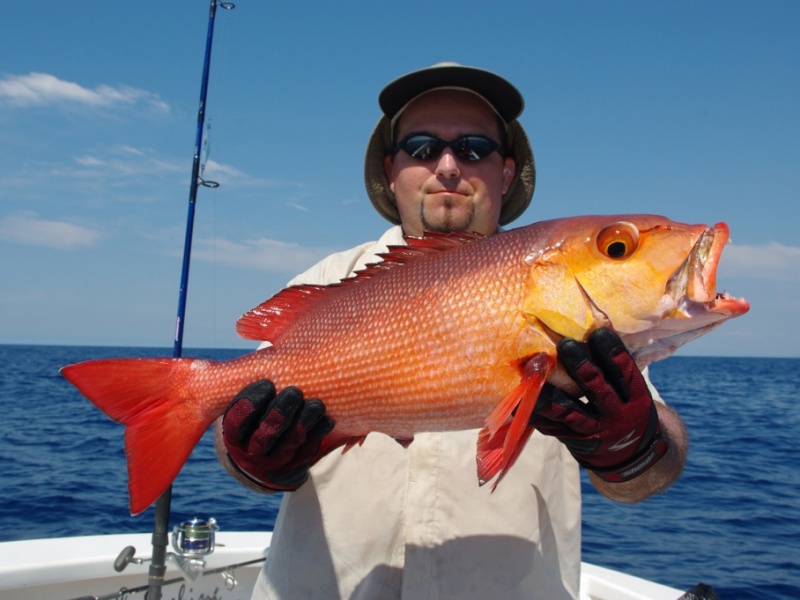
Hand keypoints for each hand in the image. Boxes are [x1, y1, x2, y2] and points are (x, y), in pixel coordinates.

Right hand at [222, 380, 333, 490]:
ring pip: (289, 445)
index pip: (237, 419)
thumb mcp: (247, 394)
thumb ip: (247, 369)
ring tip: (317, 404)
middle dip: (281, 412)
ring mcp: (273, 463)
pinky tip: (327, 419)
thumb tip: (243, 326)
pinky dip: (318, 435)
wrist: (269, 450)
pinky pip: (307, 452)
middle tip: (295, 392)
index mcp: (234, 432)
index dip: (251, 401)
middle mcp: (249, 451)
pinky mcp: (294, 468)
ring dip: (304, 423)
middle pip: (265, 434)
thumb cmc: (260, 407)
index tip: (267, 382)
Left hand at [532, 328, 668, 481]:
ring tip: (532, 371)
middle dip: (580, 366)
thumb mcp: (632, 392)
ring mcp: (593, 431)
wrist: (629, 454)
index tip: (598, 332)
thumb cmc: (625, 407)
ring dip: (548, 390)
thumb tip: (594, 327)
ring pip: (567, 410)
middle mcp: (616, 415)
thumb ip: (616, 370)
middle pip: (596, 388)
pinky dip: (534, 411)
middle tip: (565, 344)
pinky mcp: (572, 441)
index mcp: (636, 399)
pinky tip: (519, 398)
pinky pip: (550, 425)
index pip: (625, 372)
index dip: (612, 352)